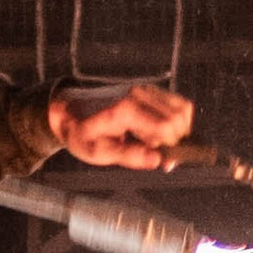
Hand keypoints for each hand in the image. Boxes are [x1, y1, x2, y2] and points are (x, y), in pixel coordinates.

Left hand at [47, 78, 192, 170]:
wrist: (70, 111)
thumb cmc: (82, 134)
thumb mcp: (98, 152)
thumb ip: (129, 156)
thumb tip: (159, 161)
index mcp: (126, 110)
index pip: (168, 126)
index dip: (171, 148)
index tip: (162, 163)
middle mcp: (139, 94)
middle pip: (180, 117)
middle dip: (175, 140)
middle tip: (155, 152)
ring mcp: (145, 89)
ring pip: (183, 108)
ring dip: (177, 129)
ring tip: (154, 141)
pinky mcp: (149, 89)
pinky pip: (176, 104)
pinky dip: (175, 120)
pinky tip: (155, 131)